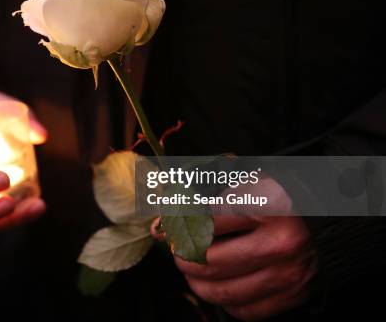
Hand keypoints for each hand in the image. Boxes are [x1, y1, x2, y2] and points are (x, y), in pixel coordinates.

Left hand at [152, 177, 316, 320]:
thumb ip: (208, 201)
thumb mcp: (247, 184)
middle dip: (183, 257)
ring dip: (197, 282)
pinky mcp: (292, 296)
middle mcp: (280, 243)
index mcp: (268, 206)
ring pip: (221, 290)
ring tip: (193, 270)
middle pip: (208, 260)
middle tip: (178, 251)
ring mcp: (288, 274)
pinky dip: (224, 300)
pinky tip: (220, 285)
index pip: (205, 222)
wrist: (330, 219)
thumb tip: (165, 223)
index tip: (169, 227)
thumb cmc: (279, 198)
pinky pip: (244, 309)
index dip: (179, 225)